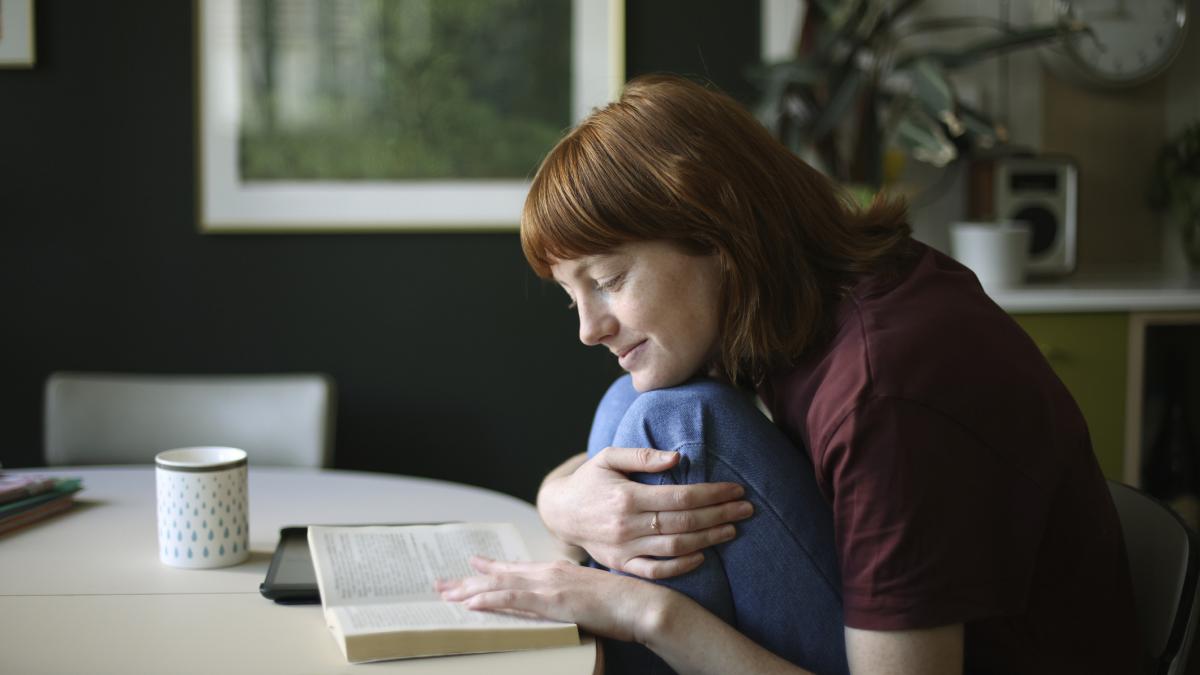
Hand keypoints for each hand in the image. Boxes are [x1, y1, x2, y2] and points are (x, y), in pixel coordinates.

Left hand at [437, 557, 672, 644]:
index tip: (469, 567)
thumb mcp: (587, 595)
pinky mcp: (553, 600)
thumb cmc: (621, 604)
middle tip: (441, 585)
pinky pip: (514, 600)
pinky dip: (491, 600)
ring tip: (447, 595)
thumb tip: (554, 602)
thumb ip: (567, 595)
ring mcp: (550, 585)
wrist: (642, 604)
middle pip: (500, 577)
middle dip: (468, 581)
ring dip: (470, 590)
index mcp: (557, 571)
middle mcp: (549, 572)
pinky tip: (472, 603)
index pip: (515, 570)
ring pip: (500, 586)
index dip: (489, 569)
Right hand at [538, 447, 752, 578]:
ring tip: (732, 529)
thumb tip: (678, 457)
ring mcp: (624, 548)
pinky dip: (680, 566)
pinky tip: (701, 555)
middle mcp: (626, 525)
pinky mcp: (621, 564)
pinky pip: (655, 571)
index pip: (680, 497)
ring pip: (675, 547)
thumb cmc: (589, 480)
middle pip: (684, 523)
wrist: (560, 512)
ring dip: (708, 539)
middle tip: (746, 508)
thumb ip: (642, 455)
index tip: (736, 489)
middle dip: (720, 515)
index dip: (712, 493)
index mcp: (626, 496)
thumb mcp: (609, 457)